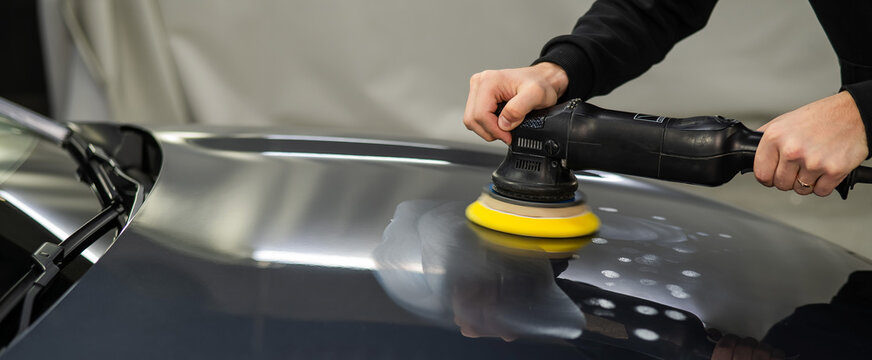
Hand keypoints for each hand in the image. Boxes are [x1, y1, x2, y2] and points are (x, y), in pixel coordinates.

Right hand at [463, 62, 568, 143]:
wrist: (542, 79)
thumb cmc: (540, 83)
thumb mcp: (536, 95)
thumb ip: (518, 109)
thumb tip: (503, 123)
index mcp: (489, 81)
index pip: (480, 115)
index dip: (494, 130)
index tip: (508, 136)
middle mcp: (480, 83)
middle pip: (472, 119)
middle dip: (490, 131)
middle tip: (507, 133)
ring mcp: (478, 89)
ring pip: (471, 120)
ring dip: (488, 129)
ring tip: (505, 127)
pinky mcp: (479, 96)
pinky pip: (475, 118)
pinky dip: (487, 125)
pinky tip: (500, 121)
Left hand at [754, 92, 868, 195]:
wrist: (854, 114)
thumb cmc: (820, 117)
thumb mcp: (784, 121)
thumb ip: (765, 139)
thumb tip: (749, 152)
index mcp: (775, 137)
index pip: (761, 174)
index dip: (767, 177)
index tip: (772, 175)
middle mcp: (792, 150)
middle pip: (780, 184)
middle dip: (788, 179)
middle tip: (798, 167)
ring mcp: (813, 162)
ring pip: (800, 189)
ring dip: (806, 182)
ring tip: (813, 164)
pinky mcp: (834, 171)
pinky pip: (821, 191)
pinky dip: (823, 184)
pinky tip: (825, 169)